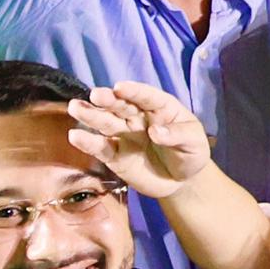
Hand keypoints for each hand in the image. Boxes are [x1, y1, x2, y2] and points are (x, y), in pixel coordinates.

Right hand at [63, 81, 217, 198]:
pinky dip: (88, 142)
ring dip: (91, 115)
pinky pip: (101, 148)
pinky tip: (75, 136)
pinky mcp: (116, 156)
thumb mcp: (194, 143)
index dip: (133, 91)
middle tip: (95, 95)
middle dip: (108, 100)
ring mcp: (125, 135)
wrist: (182, 181)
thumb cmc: (190, 153)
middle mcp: (138, 117)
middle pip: (121, 106)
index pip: (146, 96)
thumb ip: (177, 136)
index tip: (120, 87)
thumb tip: (155, 132)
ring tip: (75, 107)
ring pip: (106, 123)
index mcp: (159, 107)